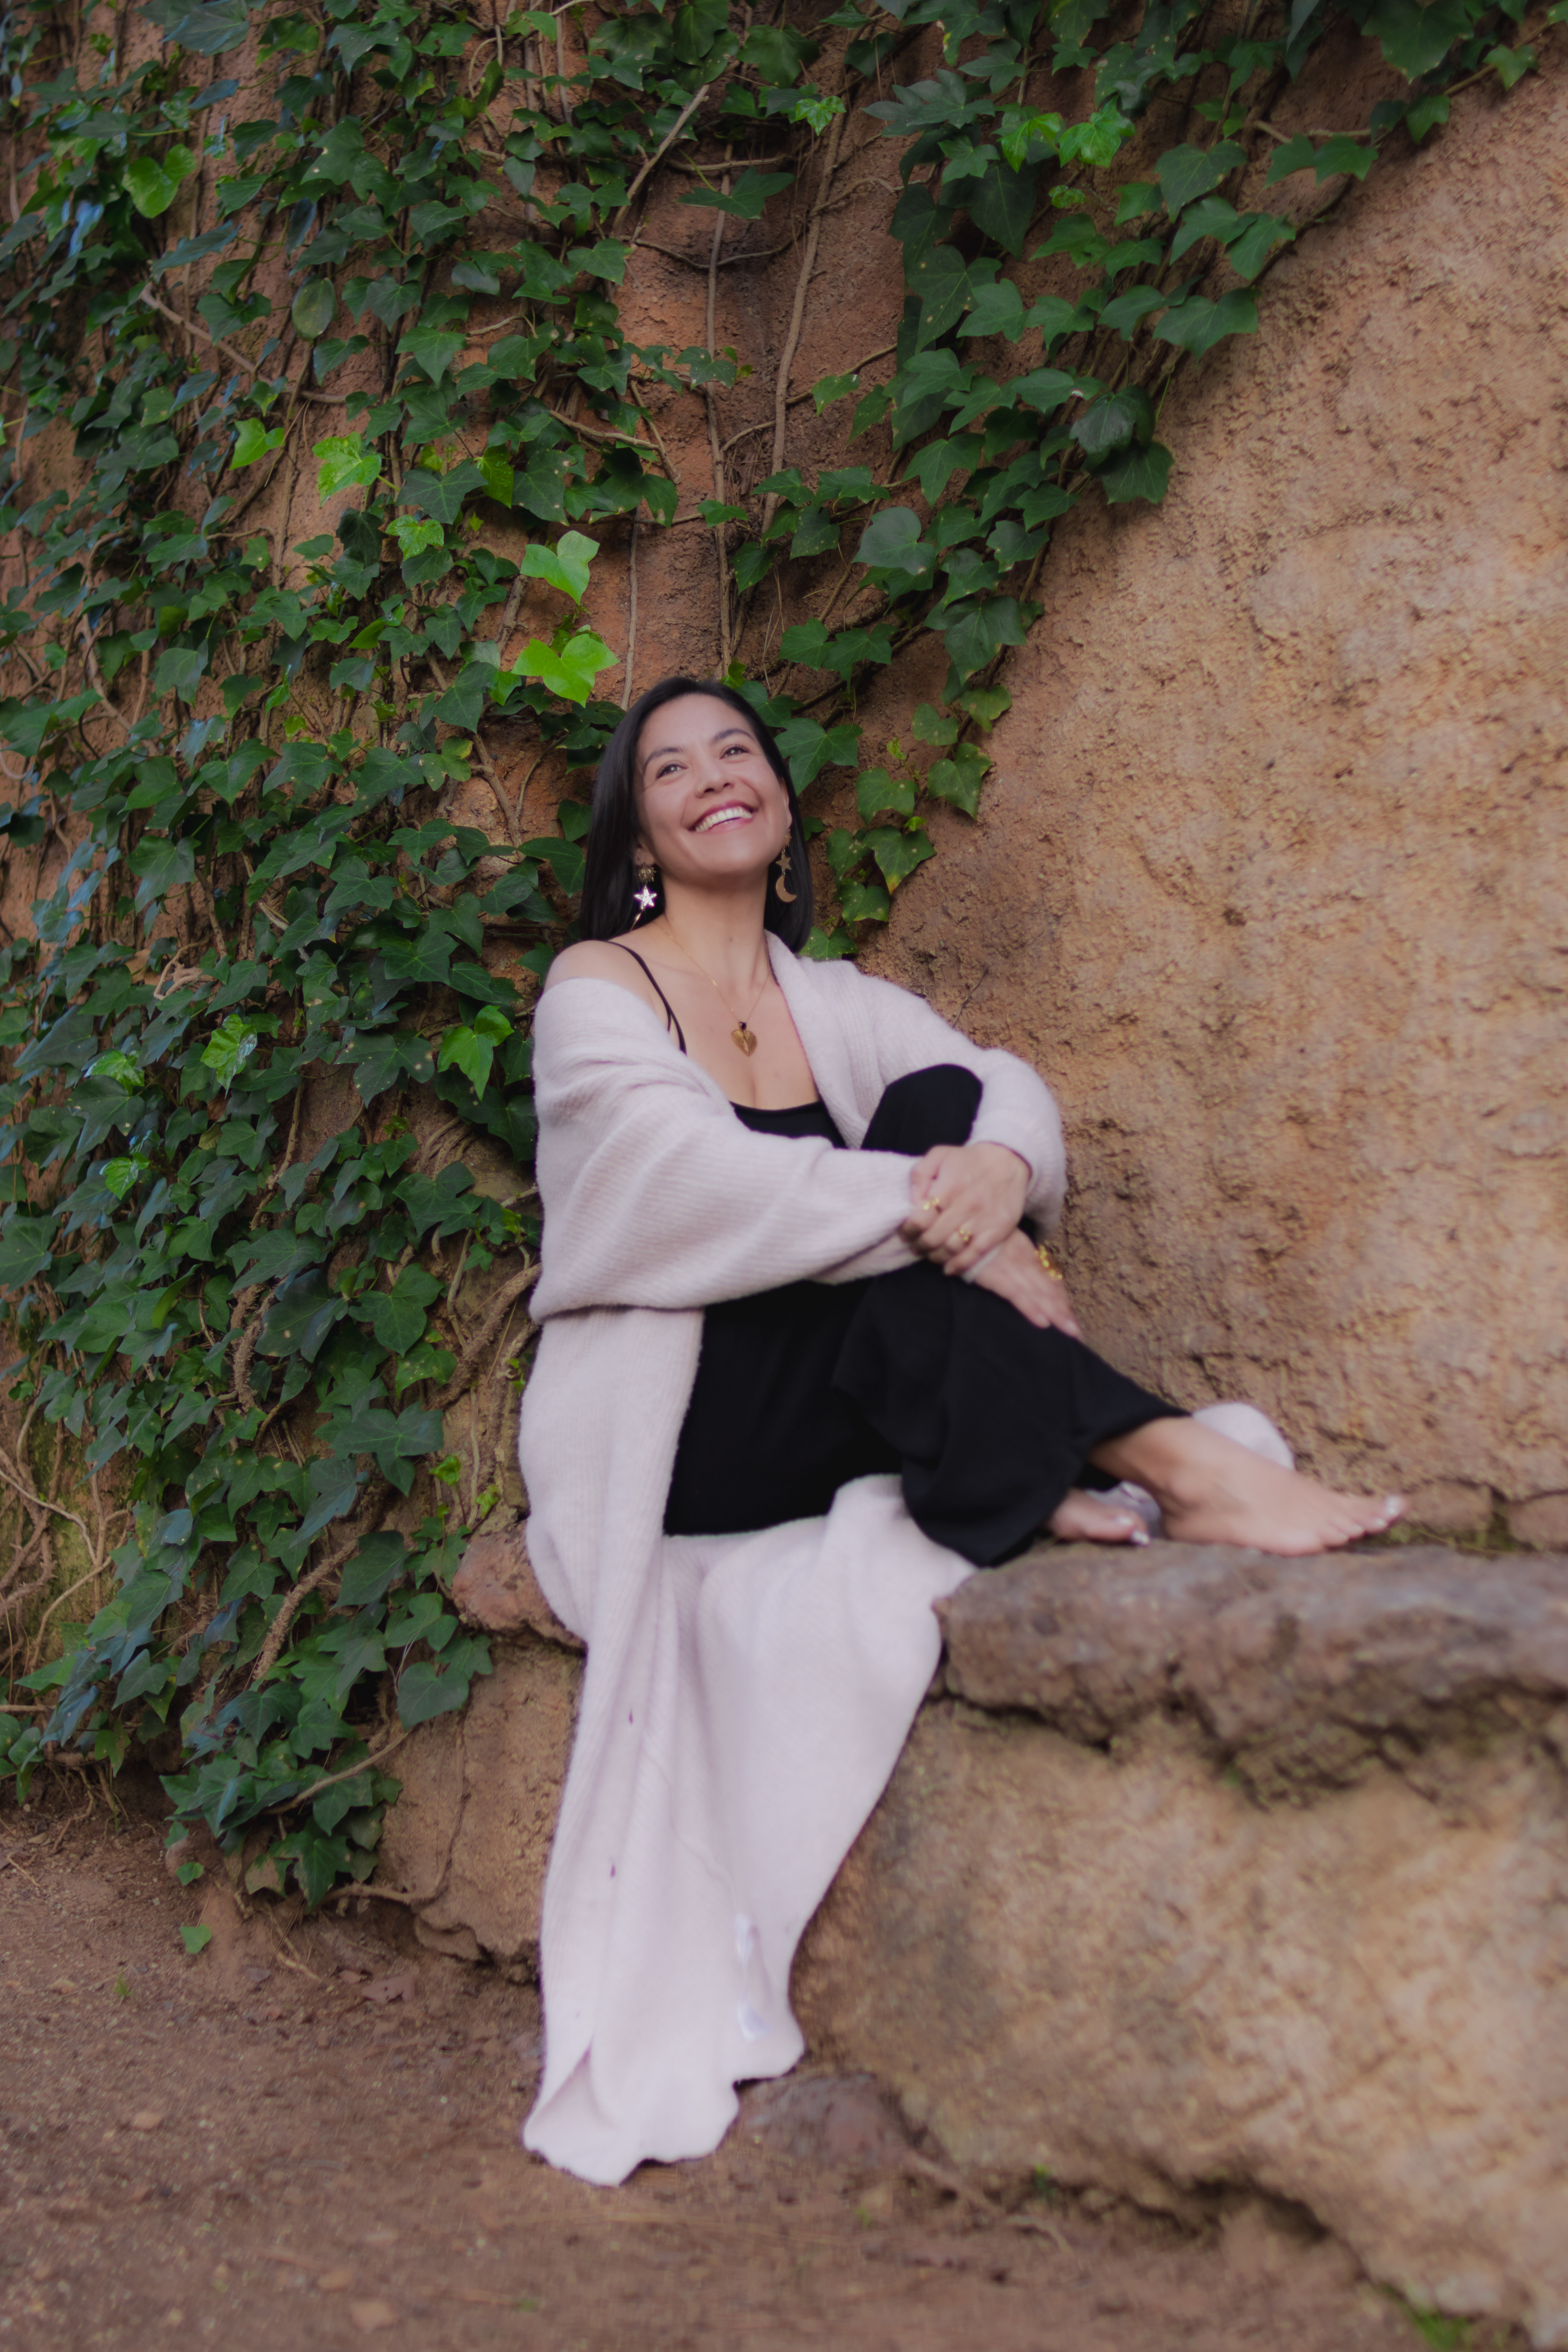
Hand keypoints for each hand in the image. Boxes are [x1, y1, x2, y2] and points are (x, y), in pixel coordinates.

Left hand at [901, 1141, 1028, 1276]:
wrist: (1009, 1160)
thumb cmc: (970, 1159)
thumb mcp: (940, 1154)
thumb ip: (920, 1174)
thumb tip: (913, 1200)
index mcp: (949, 1186)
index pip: (920, 1219)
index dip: (909, 1230)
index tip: (906, 1232)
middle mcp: (965, 1205)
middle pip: (933, 1237)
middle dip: (919, 1245)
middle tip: (915, 1246)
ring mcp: (982, 1219)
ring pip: (951, 1248)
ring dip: (936, 1256)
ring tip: (930, 1254)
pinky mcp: (997, 1230)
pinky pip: (975, 1254)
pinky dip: (959, 1265)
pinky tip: (949, 1268)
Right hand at [969, 1228, 1082, 1336]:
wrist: (952, 1226)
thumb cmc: (974, 1237)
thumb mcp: (999, 1242)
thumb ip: (1013, 1257)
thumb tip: (1026, 1276)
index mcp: (1024, 1251)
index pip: (1047, 1278)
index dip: (1060, 1298)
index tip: (1070, 1315)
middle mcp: (1021, 1259)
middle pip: (1047, 1288)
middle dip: (1063, 1311)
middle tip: (1078, 1333)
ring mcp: (1009, 1266)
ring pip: (1037, 1293)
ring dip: (1054, 1313)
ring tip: (1070, 1331)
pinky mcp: (993, 1274)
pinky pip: (1014, 1294)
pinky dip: (1029, 1307)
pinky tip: (1042, 1322)